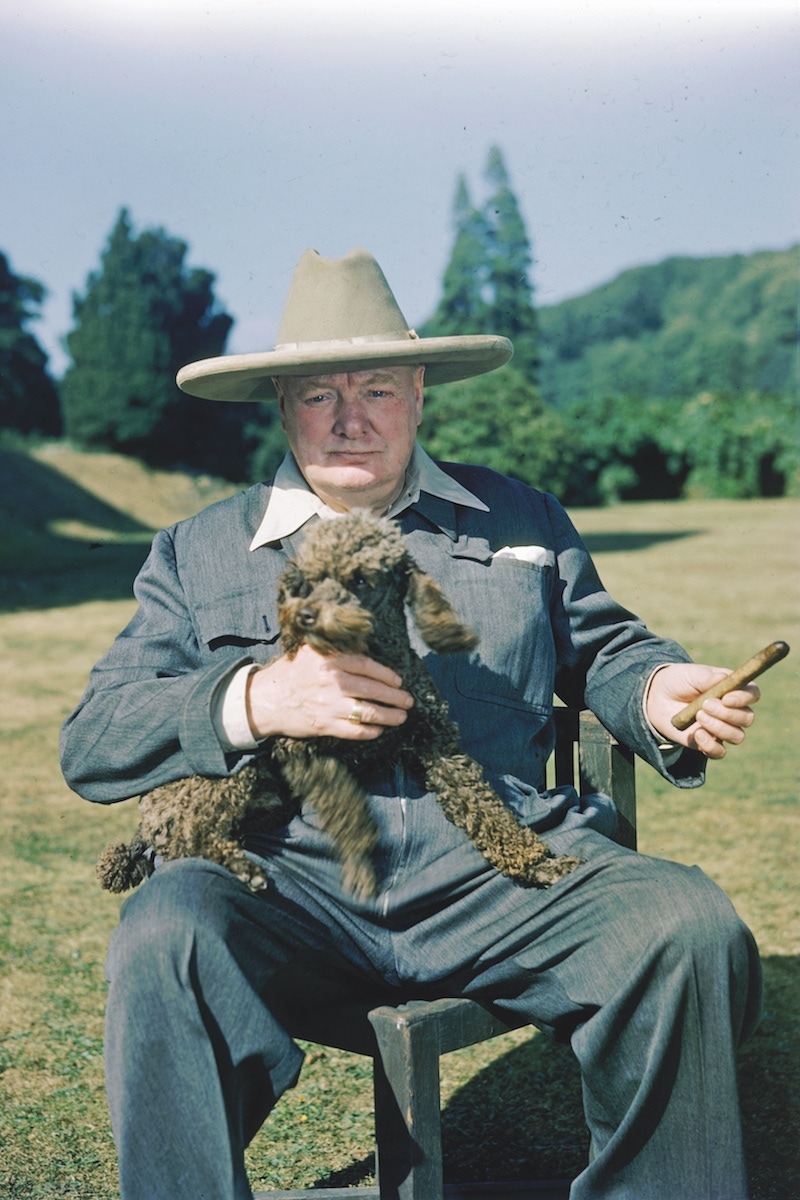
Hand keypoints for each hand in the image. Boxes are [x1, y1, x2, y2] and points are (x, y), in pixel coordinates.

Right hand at [245, 644, 413, 741]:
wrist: (265, 700)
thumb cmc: (290, 674)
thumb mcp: (309, 653)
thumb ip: (335, 652)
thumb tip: (365, 654)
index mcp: (328, 659)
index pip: (366, 665)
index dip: (386, 674)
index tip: (397, 680)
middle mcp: (330, 680)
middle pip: (372, 689)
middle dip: (395, 696)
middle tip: (407, 700)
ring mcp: (328, 704)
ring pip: (368, 711)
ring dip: (389, 715)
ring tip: (401, 717)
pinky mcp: (324, 724)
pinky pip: (355, 730)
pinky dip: (371, 731)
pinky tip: (379, 729)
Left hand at [646, 663, 759, 759]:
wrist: (656, 697)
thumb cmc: (678, 681)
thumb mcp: (691, 675)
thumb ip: (707, 678)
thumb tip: (724, 678)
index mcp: (732, 689)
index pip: (752, 694)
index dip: (744, 698)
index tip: (727, 698)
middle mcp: (732, 710)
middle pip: (747, 718)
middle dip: (728, 714)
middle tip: (705, 705)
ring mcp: (721, 728)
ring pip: (737, 736)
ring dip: (719, 728)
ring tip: (698, 716)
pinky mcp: (708, 742)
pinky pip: (719, 752)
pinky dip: (710, 746)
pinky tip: (697, 734)